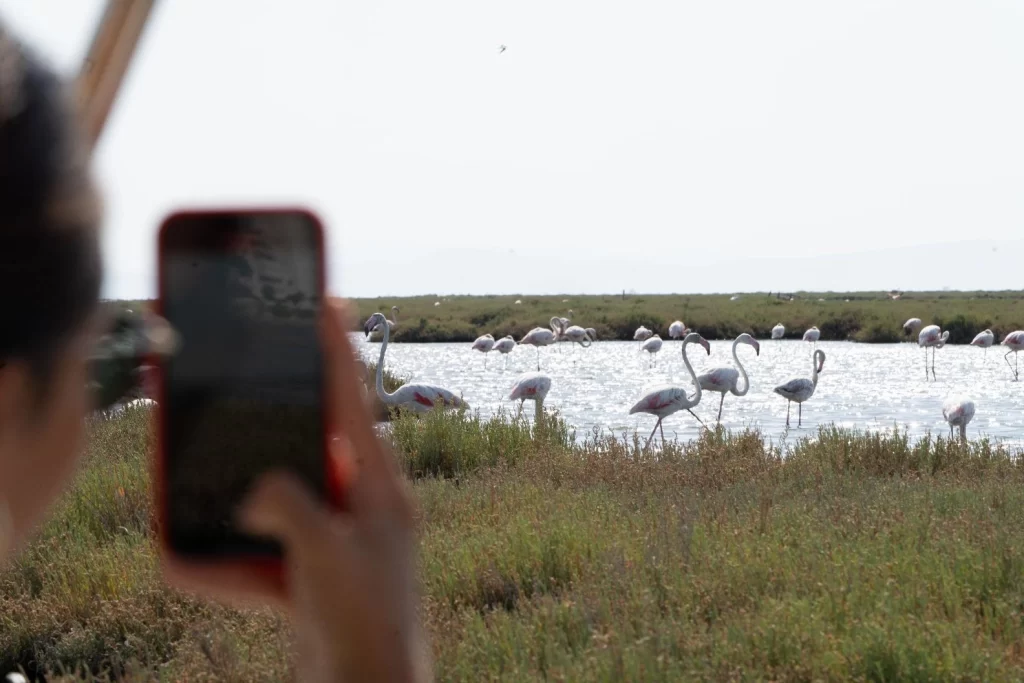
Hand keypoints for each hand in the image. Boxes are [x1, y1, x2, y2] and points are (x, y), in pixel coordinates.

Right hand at [163, 299, 430, 681]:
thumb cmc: (365, 624)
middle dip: (275, 417)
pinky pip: (264, 550)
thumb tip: (257, 491)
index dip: (336, 349)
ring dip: (242, 493)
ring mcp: (334, 538)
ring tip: (208, 481)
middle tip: (248, 377)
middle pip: (312, 441)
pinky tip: (189, 563)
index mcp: (379, 488)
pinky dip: (228, 562)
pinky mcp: (310, 572)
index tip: (326, 300)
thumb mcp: (326, 554)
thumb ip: (289, 507)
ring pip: (282, 495)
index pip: (354, 403)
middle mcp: (360, 506)